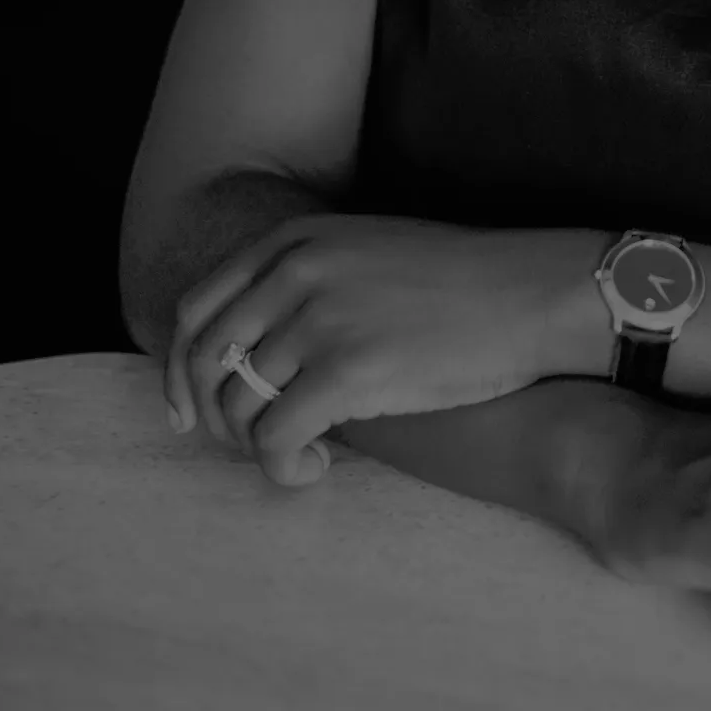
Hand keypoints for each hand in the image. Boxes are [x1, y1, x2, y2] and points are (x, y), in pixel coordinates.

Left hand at [165, 214, 605, 485]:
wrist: (529, 292)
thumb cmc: (459, 282)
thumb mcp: (366, 252)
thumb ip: (304, 283)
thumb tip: (252, 355)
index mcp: (295, 241)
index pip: (196, 312)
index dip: (180, 372)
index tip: (188, 414)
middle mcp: (296, 272)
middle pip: (207, 363)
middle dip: (216, 419)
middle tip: (252, 446)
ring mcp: (320, 319)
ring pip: (238, 408)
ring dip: (257, 448)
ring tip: (302, 455)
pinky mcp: (349, 371)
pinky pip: (276, 440)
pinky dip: (283, 469)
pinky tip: (315, 469)